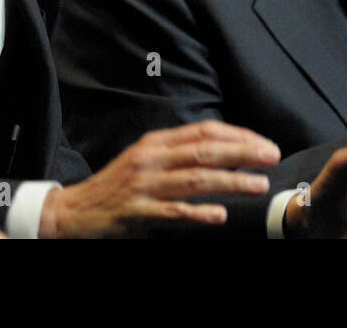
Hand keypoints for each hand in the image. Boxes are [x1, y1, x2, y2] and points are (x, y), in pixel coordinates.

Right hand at [37, 121, 280, 237]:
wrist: (75, 211)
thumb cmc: (118, 186)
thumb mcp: (147, 160)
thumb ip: (179, 154)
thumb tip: (225, 151)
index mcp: (156, 142)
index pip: (203, 131)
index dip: (237, 135)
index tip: (264, 144)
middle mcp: (150, 158)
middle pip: (204, 151)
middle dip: (242, 152)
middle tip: (271, 157)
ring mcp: (143, 185)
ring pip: (194, 180)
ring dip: (230, 182)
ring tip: (258, 185)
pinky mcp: (136, 212)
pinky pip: (172, 212)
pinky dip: (197, 213)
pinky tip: (219, 215)